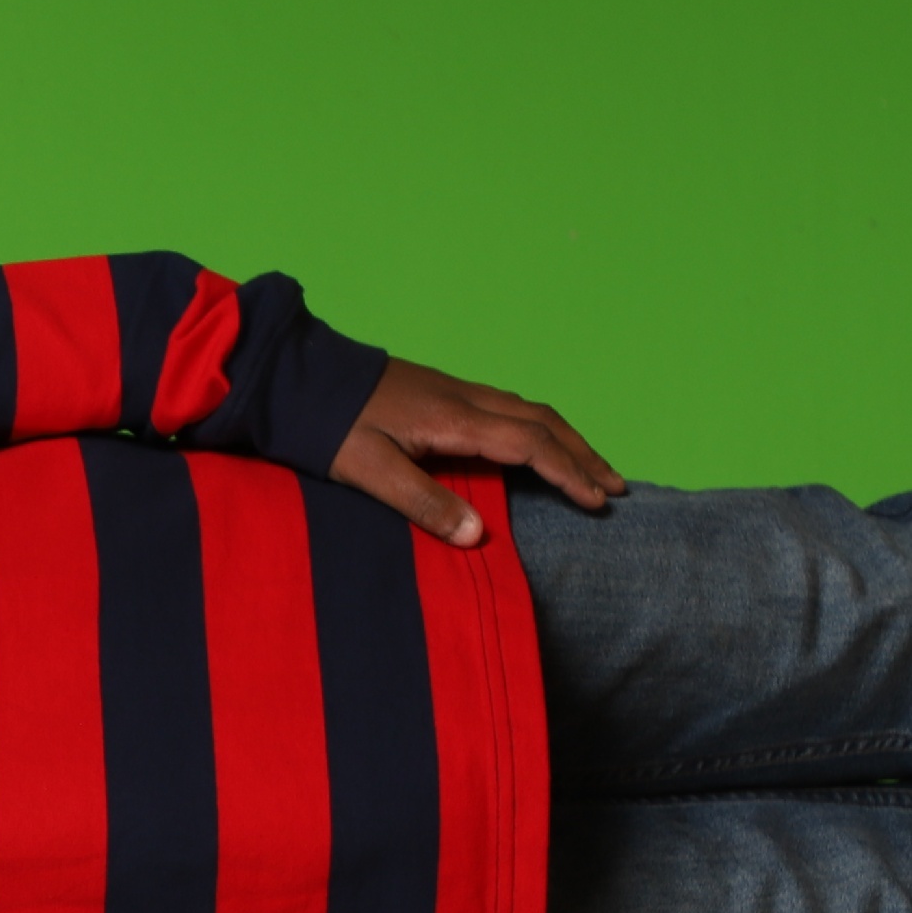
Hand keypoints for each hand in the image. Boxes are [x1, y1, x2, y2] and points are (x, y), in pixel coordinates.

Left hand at [330, 356, 624, 546]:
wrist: (296, 375)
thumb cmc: (328, 425)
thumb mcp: (370, 472)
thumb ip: (423, 504)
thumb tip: (480, 537)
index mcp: (453, 418)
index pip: (530, 445)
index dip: (568, 473)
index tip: (598, 501)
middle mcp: (463, 398)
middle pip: (542, 421)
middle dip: (582, 454)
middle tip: (615, 487)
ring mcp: (453, 390)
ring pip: (527, 410)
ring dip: (564, 439)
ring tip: (589, 468)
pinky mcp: (440, 391)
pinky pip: (507, 407)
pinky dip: (536, 429)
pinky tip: (535, 446)